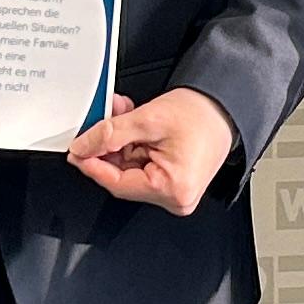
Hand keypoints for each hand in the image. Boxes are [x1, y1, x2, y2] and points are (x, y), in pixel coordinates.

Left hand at [67, 87, 238, 215]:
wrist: (227, 105)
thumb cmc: (203, 114)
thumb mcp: (149, 119)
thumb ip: (110, 134)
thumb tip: (84, 147)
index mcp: (172, 189)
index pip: (117, 183)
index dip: (92, 164)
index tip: (76, 150)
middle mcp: (176, 198)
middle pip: (123, 177)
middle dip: (108, 147)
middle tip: (98, 123)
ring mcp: (175, 192)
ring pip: (131, 169)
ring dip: (121, 142)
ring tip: (122, 114)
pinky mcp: (174, 182)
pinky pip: (143, 166)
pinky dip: (134, 145)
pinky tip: (133, 126)